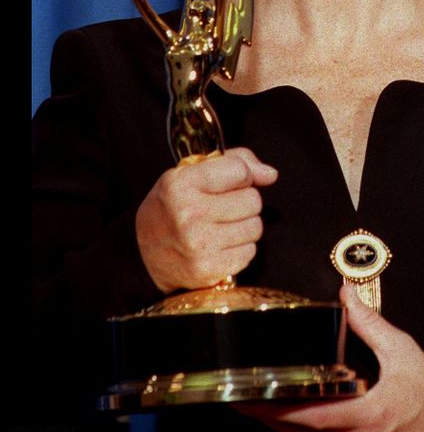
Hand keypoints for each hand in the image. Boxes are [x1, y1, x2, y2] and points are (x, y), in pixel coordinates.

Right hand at [135, 147, 276, 292]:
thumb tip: (270, 175)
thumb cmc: (173, 207)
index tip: (228, 183)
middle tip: (221, 208)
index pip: (240, 170)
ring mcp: (198, 244)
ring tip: (220, 227)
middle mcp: (188, 214)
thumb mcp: (191, 173)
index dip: (240, 176)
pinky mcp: (208, 269)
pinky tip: (220, 246)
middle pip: (253, 200)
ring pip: (256, 227)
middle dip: (243, 202)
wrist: (145, 255)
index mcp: (180, 184)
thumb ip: (236, 162)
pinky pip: (250, 252)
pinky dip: (240, 249)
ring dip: (244, 226)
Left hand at [236, 284, 423, 431]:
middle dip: (268, 418)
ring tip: (260, 409)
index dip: (277, 408)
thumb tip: (348, 296)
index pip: (310, 415)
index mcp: (368, 415)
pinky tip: (296, 422)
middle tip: (243, 401)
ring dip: (284, 429)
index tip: (254, 396)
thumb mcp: (402, 351)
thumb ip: (370, 323)